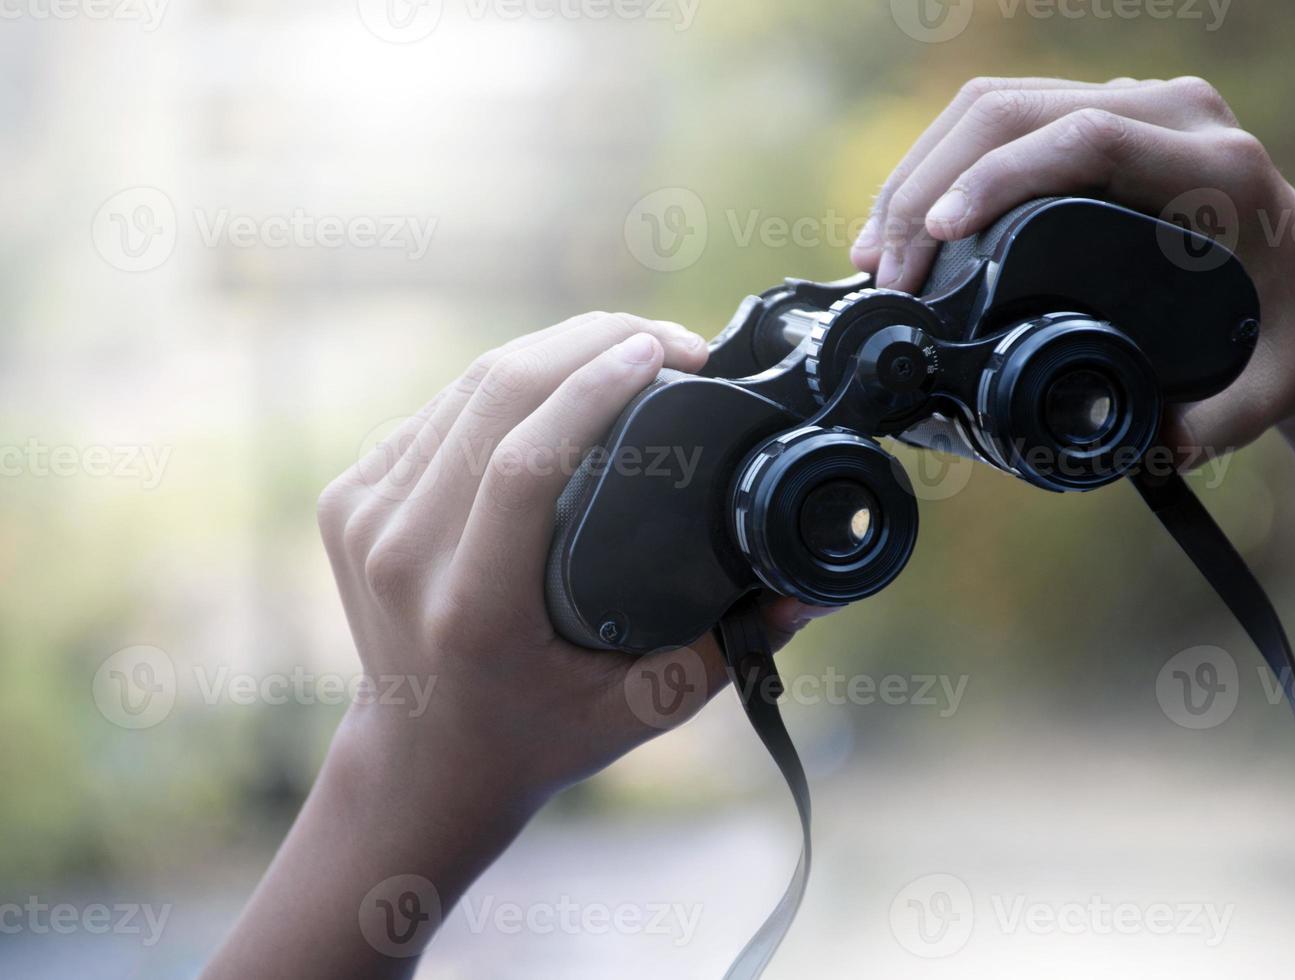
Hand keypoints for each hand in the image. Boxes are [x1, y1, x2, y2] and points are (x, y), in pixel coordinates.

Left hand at [316, 311, 832, 823]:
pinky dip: (504, 384)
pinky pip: (437, 410)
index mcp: (470, 609)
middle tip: (666, 339)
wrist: (420, 763)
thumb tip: (811, 588)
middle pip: (494, 397)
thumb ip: (730, 650)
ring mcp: (364, 520)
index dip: (595, 386)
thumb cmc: (539, 737)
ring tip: (626, 349)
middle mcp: (403, 556)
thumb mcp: (644, 709)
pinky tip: (558, 381)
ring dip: (550, 349)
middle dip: (587, 340)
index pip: (524, 460)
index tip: (663, 352)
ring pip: (464, 388)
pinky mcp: (347, 500)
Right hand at [849, 75, 1294, 457]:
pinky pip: (1006, 117)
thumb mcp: (1271, 390)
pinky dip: (944, 165)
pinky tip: (910, 222)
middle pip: (1017, 111)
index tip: (934, 237)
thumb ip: (1223, 423)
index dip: (996, 181)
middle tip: (885, 269)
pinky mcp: (1105, 118)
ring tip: (878, 251)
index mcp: (1215, 170)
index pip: (1084, 142)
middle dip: (928, 186)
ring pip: (997, 105)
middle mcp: (1177, 117)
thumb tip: (1159, 443)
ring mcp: (1138, 107)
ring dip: (920, 172)